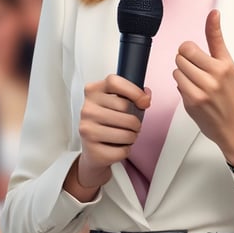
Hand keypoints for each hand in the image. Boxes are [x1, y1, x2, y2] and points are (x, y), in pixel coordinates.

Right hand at [65, 75, 150, 199]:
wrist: (93, 149)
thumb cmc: (108, 123)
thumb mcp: (118, 103)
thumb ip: (133, 95)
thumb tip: (146, 98)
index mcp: (93, 92)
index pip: (115, 82)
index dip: (134, 91)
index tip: (143, 101)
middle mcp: (87, 109)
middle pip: (125, 108)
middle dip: (136, 120)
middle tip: (131, 125)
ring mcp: (87, 129)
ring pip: (127, 132)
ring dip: (132, 136)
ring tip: (124, 136)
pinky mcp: (92, 149)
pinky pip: (123, 150)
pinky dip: (126, 150)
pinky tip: (117, 146)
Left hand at [174, 10, 233, 164]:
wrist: (233, 125)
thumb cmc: (231, 94)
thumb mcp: (228, 64)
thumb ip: (216, 39)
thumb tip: (213, 13)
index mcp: (223, 65)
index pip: (193, 45)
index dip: (188, 49)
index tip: (193, 53)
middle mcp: (214, 77)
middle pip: (181, 56)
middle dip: (185, 61)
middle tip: (195, 70)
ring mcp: (202, 90)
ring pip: (177, 70)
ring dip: (182, 74)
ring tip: (195, 82)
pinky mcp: (192, 102)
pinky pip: (177, 84)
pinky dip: (182, 86)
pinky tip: (193, 91)